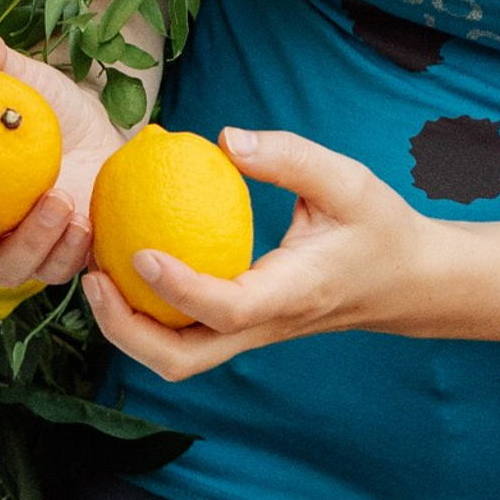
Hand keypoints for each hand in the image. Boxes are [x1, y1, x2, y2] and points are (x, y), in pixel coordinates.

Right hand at [0, 33, 128, 296]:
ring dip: (28, 242)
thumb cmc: (49, 108)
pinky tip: (81, 219)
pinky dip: (65, 249)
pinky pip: (52, 270)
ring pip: (1, 271)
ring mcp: (7, 252)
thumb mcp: (26, 78)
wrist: (105, 136)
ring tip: (58, 198)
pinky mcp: (52, 263)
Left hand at [81, 126, 441, 378]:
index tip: (139, 249)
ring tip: (95, 274)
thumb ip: (289, 156)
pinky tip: (127, 265)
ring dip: (127, 329)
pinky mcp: (242, 329)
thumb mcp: (347, 179)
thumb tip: (225, 139)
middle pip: (183, 361)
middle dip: (126, 331)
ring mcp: (251, 335)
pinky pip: (186, 336)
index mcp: (292, 294)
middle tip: (92, 277)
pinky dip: (146, 314)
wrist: (406, 281)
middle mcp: (265, 326)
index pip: (227, 309)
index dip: (177, 287)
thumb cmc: (379, 227)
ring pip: (177, 360)